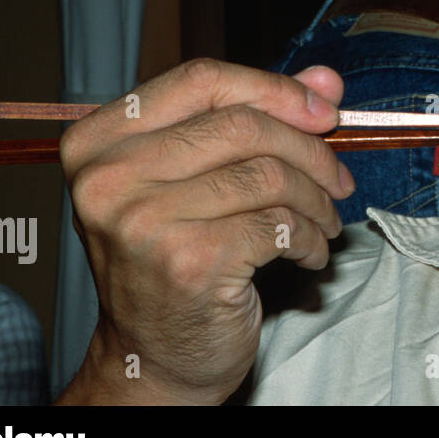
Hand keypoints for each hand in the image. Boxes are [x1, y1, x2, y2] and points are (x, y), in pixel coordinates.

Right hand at [53, 59, 353, 404]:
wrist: (154, 357)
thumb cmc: (178, 258)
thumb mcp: (202, 178)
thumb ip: (261, 117)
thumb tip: (326, 81)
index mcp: (100, 140)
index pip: (202, 81)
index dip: (274, 89)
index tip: (323, 111)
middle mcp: (109, 177)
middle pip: (241, 125)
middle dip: (310, 149)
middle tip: (338, 178)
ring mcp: (144, 220)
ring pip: (268, 175)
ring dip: (316, 199)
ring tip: (325, 220)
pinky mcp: (189, 261)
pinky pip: (279, 224)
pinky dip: (310, 237)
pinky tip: (310, 252)